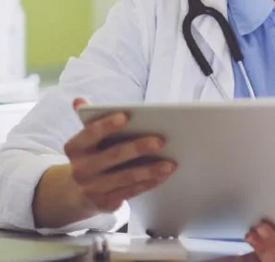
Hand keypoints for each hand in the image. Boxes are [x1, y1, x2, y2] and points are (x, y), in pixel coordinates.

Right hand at [64, 97, 176, 212]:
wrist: (75, 192)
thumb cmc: (91, 156)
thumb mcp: (86, 140)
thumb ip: (91, 120)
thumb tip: (79, 100)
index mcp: (75, 148)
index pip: (90, 133)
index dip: (107, 125)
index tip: (126, 116)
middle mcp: (81, 169)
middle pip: (113, 156)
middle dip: (138, 148)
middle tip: (161, 141)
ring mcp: (92, 188)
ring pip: (125, 177)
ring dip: (150, 170)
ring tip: (170, 163)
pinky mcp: (104, 202)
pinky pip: (130, 192)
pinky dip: (148, 183)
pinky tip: (163, 176)